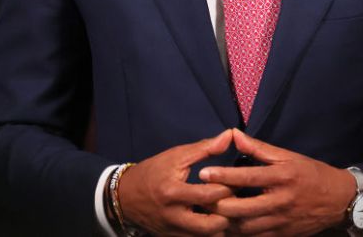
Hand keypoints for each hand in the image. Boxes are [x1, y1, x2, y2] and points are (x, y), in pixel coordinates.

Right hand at [118, 129, 235, 235]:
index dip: (228, 188)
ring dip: (221, 226)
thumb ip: (205, 148)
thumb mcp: (176, 156)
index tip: (238, 181)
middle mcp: (173, 216)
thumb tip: (230, 135)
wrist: (124, 196)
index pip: (210, 195)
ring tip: (227, 211)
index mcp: (173, 192)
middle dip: (228, 215)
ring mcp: (173, 231)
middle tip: (235, 202)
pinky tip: (215, 220)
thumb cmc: (153, 171)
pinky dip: (209, 233)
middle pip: (211, 226)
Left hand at [200, 129, 356, 235]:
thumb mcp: (288, 156)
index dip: (223, 176)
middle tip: (199, 198)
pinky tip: (225, 227)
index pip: (247, 177)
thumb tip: (234, 134)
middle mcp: (280, 201)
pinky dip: (238, 234)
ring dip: (224, 222)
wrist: (338, 200)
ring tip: (207, 213)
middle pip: (241, 208)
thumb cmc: (311, 173)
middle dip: (217, 204)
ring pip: (245, 227)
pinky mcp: (282, 235)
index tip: (203, 173)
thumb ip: (259, 148)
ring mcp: (281, 221)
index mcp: (282, 177)